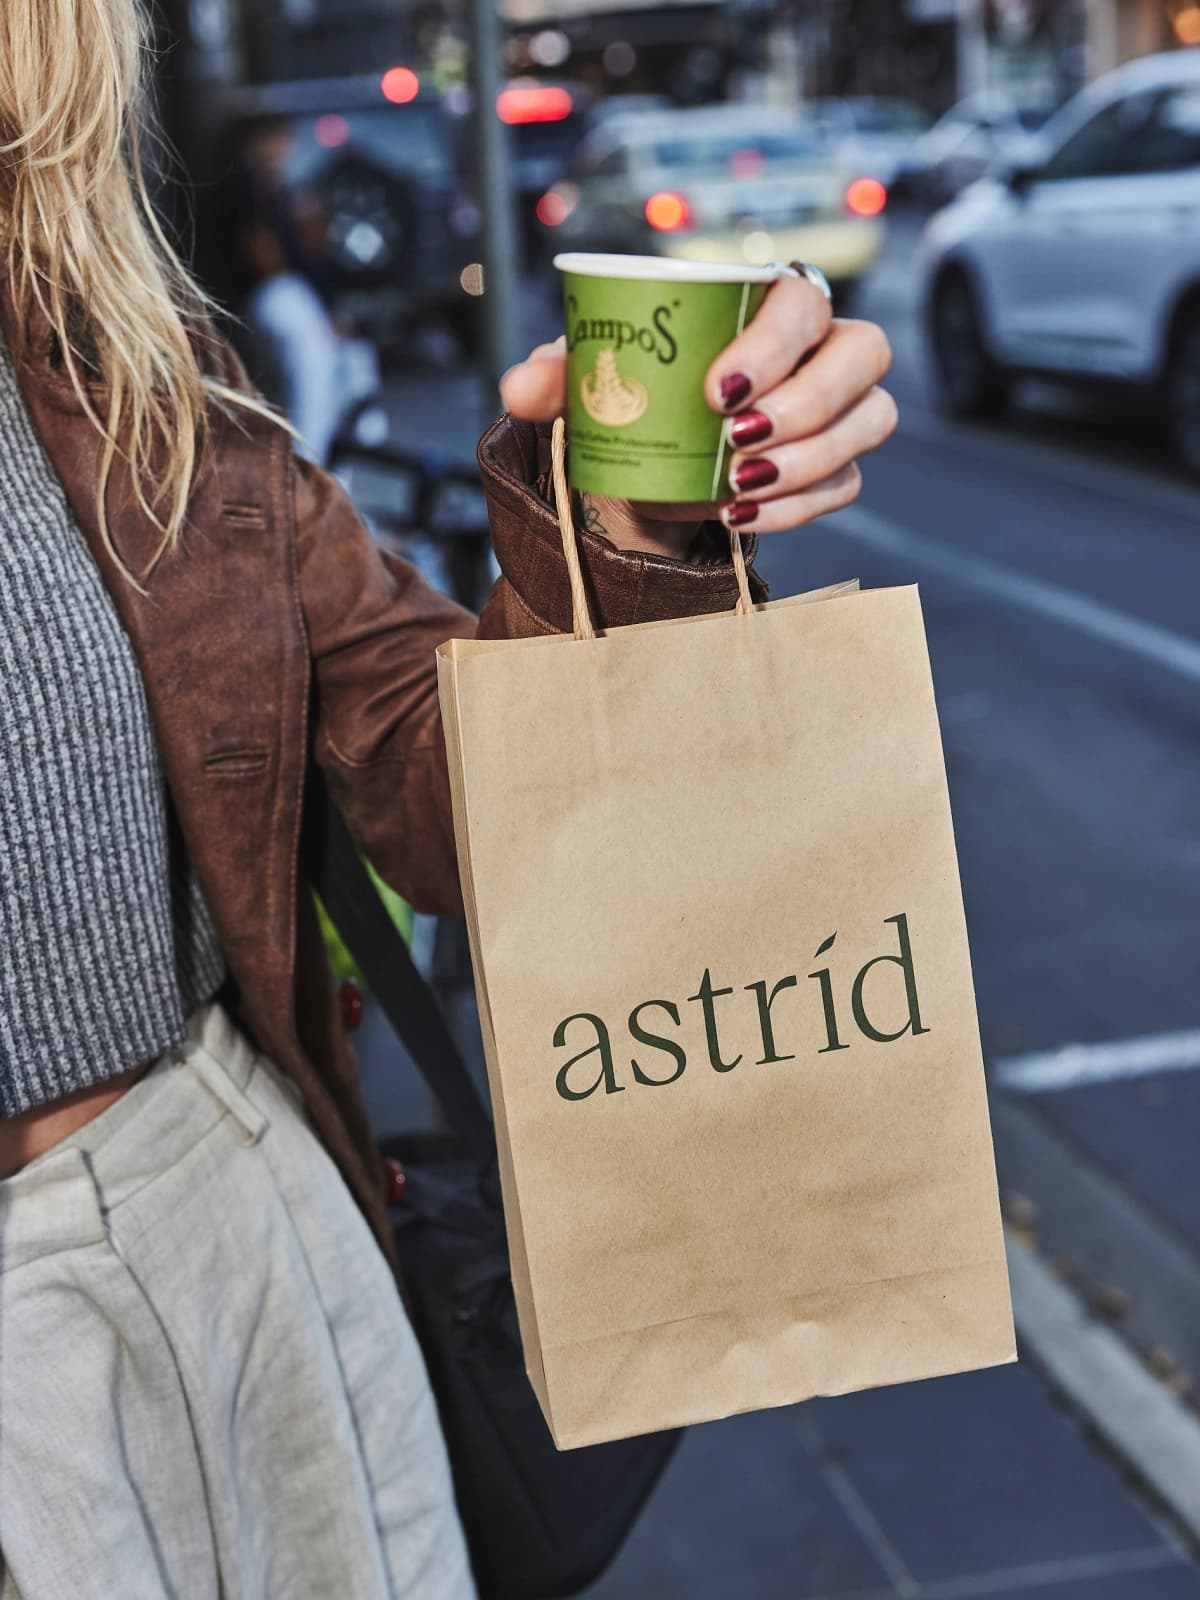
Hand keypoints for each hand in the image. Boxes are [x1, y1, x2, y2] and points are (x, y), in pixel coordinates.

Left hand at [499, 275, 896, 556]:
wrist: (643, 464)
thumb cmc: (631, 396)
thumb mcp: (588, 383)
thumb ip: (556, 376)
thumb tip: (520, 387)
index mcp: (769, 301)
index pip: (802, 299)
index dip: (774, 343)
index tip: (716, 389)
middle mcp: (823, 345)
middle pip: (864, 353)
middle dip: (807, 402)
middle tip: (735, 442)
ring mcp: (842, 408)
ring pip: (869, 422)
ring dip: (806, 460)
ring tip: (736, 486)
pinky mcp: (838, 468)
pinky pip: (844, 485)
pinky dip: (796, 507)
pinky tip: (741, 516)